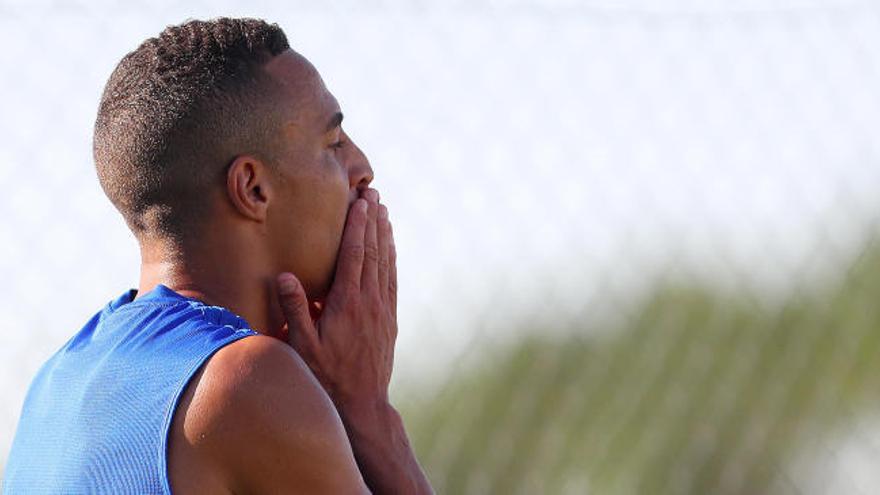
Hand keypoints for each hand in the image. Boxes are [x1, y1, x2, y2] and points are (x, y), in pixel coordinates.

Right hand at [276, 188, 397, 407]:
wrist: (363, 405)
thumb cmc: (326, 377)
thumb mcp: (303, 347)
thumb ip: (294, 311)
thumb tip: (284, 276)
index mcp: (348, 303)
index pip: (354, 255)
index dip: (357, 226)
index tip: (360, 201)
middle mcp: (370, 301)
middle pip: (373, 252)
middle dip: (373, 221)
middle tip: (374, 194)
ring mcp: (382, 310)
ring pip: (386, 263)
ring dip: (385, 234)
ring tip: (384, 211)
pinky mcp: (389, 319)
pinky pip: (392, 280)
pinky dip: (391, 258)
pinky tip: (389, 248)